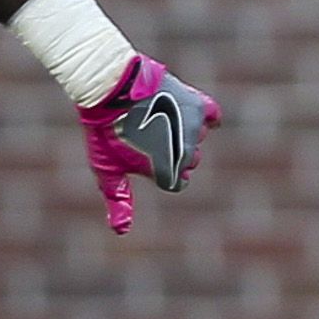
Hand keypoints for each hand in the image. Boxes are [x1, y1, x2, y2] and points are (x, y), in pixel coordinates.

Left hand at [76, 54, 217, 233]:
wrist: (112, 87)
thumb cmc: (106, 131)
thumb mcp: (107, 169)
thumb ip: (118, 200)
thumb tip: (121, 231)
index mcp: (168, 172)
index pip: (177, 182)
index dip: (161, 171)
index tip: (145, 155)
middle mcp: (187, 153)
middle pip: (189, 161)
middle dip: (172, 152)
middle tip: (147, 135)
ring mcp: (194, 128)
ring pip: (196, 138)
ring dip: (181, 132)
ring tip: (155, 118)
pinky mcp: (197, 103)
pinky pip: (212, 116)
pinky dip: (204, 117)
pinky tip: (188, 114)